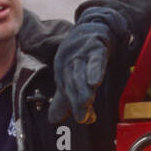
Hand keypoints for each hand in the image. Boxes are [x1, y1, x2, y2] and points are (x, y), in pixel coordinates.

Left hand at [48, 7, 128, 124]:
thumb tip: (54, 120)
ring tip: (87, 102)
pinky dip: (94, 70)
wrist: (93, 30)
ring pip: (81, 72)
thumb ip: (64, 100)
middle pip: (72, 82)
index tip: (81, 119)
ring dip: (83, 88)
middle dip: (76, 100)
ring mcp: (82, 54)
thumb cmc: (81, 58)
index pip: (66, 90)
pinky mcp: (96, 47)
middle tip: (82, 116)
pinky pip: (95, 59)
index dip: (73, 105)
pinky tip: (95, 82)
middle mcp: (69, 62)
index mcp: (61, 70)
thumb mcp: (71, 78)